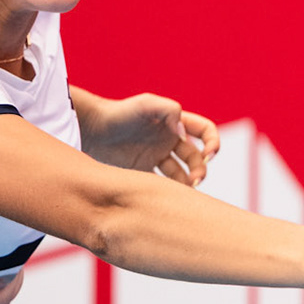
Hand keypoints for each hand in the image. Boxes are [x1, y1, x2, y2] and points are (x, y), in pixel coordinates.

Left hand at [82, 93, 220, 186]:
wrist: (90, 129)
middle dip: (200, 169)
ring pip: (182, 174)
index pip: (205, 131)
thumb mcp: (147, 105)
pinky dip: (170, 192)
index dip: (213, 142)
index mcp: (174, 123)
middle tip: (195, 181)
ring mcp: (156, 157)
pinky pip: (162, 185)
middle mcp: (168, 140)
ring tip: (185, 193)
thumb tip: (184, 136)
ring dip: (189, 183)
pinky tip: (170, 198)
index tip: (209, 155)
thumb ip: (171, 112)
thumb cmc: (119, 113)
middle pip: (196, 158)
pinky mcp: (142, 172)